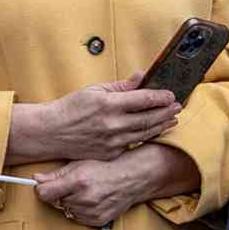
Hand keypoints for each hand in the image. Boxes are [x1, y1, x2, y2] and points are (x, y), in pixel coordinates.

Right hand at [16, 78, 179, 163]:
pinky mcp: (110, 153)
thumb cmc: (71, 108)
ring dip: (161, 125)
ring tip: (171, 119)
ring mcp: (112, 141)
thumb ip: (121, 86)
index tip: (170, 94)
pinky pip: (133, 143)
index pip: (144, 99)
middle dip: (166, 112)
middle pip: (149, 118)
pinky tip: (154, 130)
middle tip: (177, 107)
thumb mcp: (94, 90)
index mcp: (108, 104)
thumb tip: (141, 76)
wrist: (51, 132)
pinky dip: (146, 136)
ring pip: (144, 133)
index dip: (161, 97)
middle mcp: (113, 124)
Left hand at [35, 145, 173, 227]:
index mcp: (78, 181)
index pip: (45, 193)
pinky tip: (92, 200)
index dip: (43, 189)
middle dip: (61, 194)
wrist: (133, 177)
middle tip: (75, 185)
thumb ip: (57, 173)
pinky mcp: (98, 220)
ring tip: (86, 192)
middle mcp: (84, 198)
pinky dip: (82, 211)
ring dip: (72, 203)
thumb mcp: (81, 163)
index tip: (46, 186)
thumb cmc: (108, 167)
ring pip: (67, 210)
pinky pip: (79, 218)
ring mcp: (92, 211)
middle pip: (55, 202)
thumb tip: (37, 179)